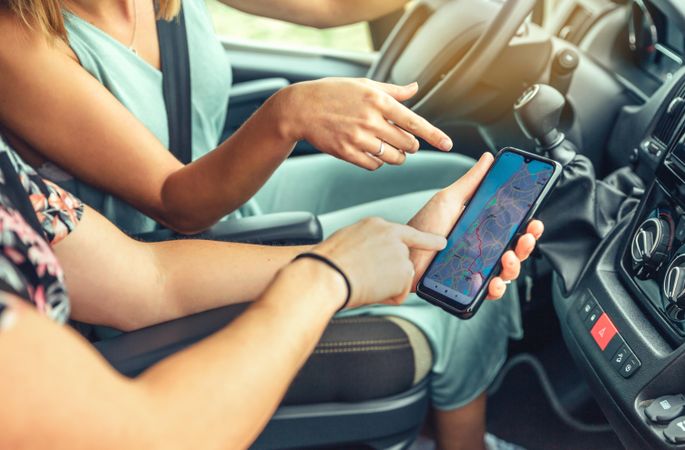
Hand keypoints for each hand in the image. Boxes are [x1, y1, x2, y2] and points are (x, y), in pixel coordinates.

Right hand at [278, 78, 452, 169]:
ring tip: (387, 146)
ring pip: (393, 157)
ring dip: (396, 156)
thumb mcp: (364, 84)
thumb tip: (415, 88)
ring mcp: (358, 138)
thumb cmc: (334, 93)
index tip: (448, 144)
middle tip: (403, 140)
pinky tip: (370, 151)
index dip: (434, 135)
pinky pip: (375, 165)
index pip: (414, 121)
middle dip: (410, 145)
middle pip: (407, 144)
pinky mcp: (347, 153)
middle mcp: (371, 120)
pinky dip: (378, 161)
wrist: (301, 108)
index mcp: (378, 100)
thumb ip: (393, 91)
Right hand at [312, 218, 446, 308]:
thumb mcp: (345, 242)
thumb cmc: (326, 263)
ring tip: (362, 283)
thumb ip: (365, 245)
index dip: (426, 240)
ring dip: (386, 287)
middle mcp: (392, 235)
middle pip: (401, 261)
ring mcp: (400, 253)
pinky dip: (386, 298)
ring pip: (400, 279)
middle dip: (391, 275)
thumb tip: (370, 259)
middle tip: (368, 280)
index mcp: (375, 225)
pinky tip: (369, 291)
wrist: (327, 274)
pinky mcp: (404, 271)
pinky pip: (399, 294)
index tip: (442, 242)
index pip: (406, 233)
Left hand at [408, 152, 544, 299]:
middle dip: (525, 246)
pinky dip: (496, 289)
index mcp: (481, 228)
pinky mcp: (465, 286)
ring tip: (508, 258)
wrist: (402, 252)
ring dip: (514, 267)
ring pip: (505, 272)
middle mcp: (481, 249)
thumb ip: (471, 181)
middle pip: (514, 250)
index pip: (512, 228)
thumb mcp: (449, 200)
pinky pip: (486, 292)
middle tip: (525, 237)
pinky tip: (495, 283)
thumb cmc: (423, 226)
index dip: (527, 227)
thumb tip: (488, 159)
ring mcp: (474, 268)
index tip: (534, 221)